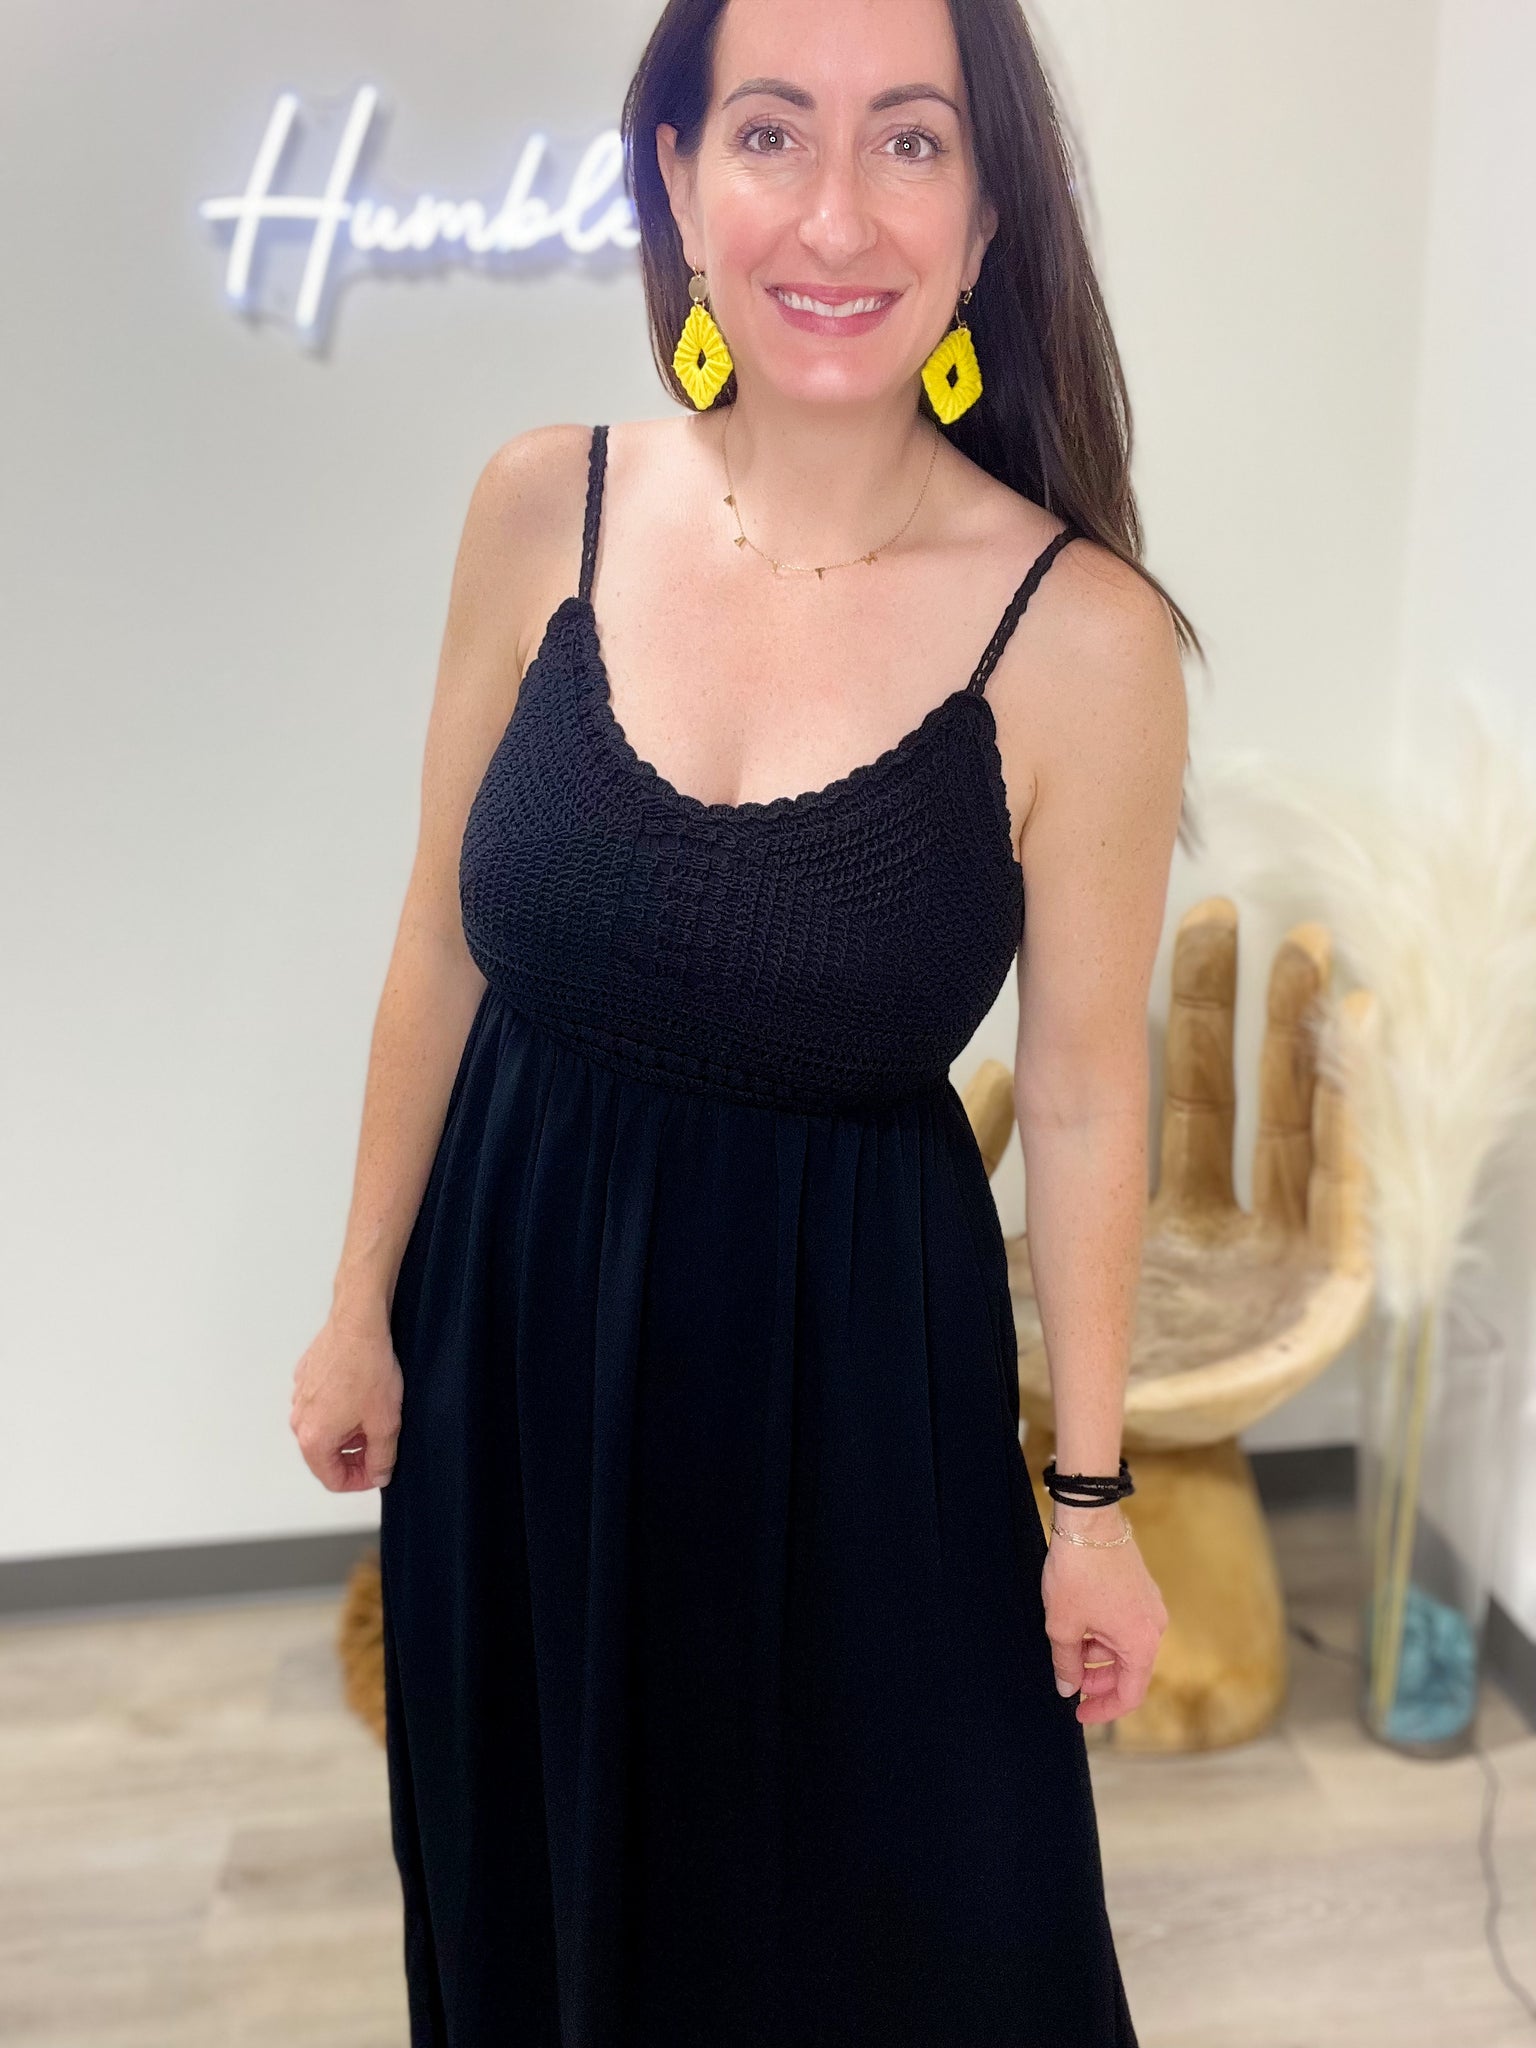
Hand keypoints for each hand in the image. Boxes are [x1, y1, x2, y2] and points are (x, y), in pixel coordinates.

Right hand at [289, 1298, 402, 1492]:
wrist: (358, 1324)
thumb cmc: (368, 1368)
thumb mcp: (385, 1422)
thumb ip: (382, 1457)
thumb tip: (379, 1474)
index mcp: (313, 1438)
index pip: (332, 1480)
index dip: (360, 1481)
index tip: (379, 1470)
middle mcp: (298, 1420)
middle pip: (325, 1455)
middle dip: (355, 1455)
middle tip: (381, 1442)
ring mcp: (299, 1396)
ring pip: (323, 1428)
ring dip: (347, 1430)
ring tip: (374, 1413)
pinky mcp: (305, 1377)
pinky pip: (321, 1404)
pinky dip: (340, 1407)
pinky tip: (362, 1392)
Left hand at [1041, 1509, 1167, 1724]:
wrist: (1089, 1521)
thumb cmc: (1078, 1574)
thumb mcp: (1062, 1626)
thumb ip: (1065, 1663)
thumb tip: (1067, 1688)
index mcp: (1141, 1644)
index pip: (1130, 1694)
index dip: (1103, 1710)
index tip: (1079, 1713)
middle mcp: (1154, 1627)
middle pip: (1129, 1670)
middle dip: (1097, 1680)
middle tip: (1067, 1681)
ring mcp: (1150, 1605)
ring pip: (1124, 1645)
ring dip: (1097, 1654)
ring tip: (1066, 1645)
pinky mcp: (1141, 1588)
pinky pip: (1125, 1623)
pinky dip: (1103, 1632)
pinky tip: (1078, 1624)